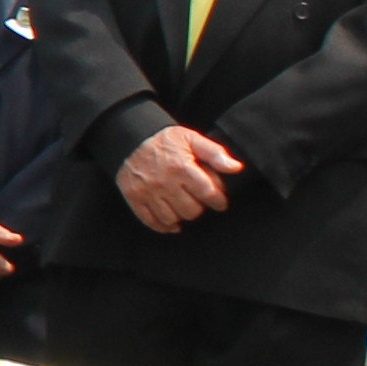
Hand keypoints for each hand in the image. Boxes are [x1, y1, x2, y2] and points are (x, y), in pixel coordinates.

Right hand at [115, 125, 240, 233]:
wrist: (130, 139)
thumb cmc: (165, 141)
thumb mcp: (192, 139)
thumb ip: (215, 153)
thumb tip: (236, 168)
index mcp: (181, 167)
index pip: (208, 193)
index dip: (218, 201)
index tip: (220, 202)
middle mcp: (164, 182)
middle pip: (191, 210)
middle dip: (199, 207)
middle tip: (197, 200)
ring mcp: (147, 192)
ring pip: (172, 218)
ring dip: (181, 216)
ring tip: (184, 207)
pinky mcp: (134, 198)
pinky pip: (151, 221)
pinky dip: (164, 226)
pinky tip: (172, 222)